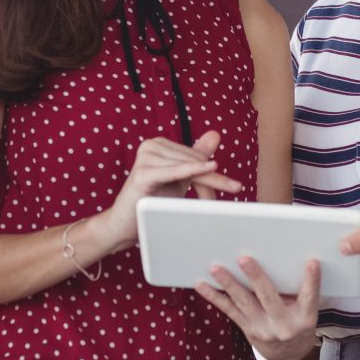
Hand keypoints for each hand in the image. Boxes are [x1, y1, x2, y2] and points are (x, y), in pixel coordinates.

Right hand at [88, 132, 241, 251]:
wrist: (125, 224)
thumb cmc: (152, 201)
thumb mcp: (180, 178)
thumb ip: (196, 156)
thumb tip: (215, 134)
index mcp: (160, 144)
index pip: (196, 156)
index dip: (213, 174)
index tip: (234, 187)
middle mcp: (151, 145)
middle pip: (194, 161)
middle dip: (210, 181)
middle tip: (222, 200)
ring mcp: (145, 156)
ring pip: (188, 167)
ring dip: (204, 185)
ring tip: (209, 203)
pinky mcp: (142, 172)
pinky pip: (174, 171)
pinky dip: (192, 170)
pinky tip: (209, 168)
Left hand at [194, 256, 320, 359]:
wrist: (289, 355)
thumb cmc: (299, 323)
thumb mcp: (306, 311)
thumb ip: (297, 292)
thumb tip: (281, 261)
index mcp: (305, 319)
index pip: (309, 297)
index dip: (312, 280)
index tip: (312, 262)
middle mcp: (283, 326)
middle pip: (269, 298)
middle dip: (256, 278)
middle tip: (245, 259)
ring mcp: (263, 329)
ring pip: (244, 303)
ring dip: (228, 283)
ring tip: (216, 268)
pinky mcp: (247, 330)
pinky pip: (230, 311)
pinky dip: (214, 297)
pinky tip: (201, 284)